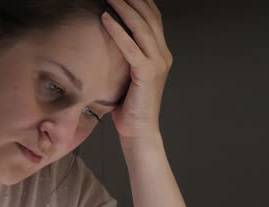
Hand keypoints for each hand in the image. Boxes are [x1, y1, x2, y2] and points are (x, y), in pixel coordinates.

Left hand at [102, 0, 172, 142]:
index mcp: (160, 54)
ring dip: (124, 8)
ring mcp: (157, 64)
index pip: (152, 19)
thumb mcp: (129, 76)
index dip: (140, 2)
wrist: (139, 132)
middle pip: (149, 17)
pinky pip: (131, 47)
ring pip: (141, 28)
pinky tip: (105, 19)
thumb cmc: (129, 107)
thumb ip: (127, 58)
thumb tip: (110, 40)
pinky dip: (117, 31)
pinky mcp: (147, 74)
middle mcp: (163, 55)